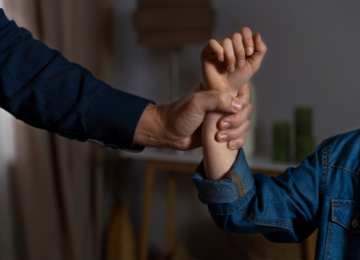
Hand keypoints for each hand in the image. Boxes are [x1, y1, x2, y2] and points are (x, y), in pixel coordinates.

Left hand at [134, 83, 251, 150]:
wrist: (169, 133)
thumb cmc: (179, 115)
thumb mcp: (197, 102)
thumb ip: (217, 99)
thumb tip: (238, 105)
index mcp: (219, 91)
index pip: (242, 90)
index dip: (241, 101)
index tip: (231, 110)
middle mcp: (224, 104)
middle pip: (246, 109)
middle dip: (237, 120)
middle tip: (220, 125)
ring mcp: (224, 118)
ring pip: (244, 124)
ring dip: (235, 132)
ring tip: (219, 137)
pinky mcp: (223, 133)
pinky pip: (240, 136)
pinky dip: (238, 141)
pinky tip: (228, 145)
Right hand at [201, 27, 266, 92]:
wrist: (226, 90)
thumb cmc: (238, 78)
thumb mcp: (253, 64)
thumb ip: (260, 50)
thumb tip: (257, 34)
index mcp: (240, 43)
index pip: (244, 31)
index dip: (248, 40)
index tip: (249, 53)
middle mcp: (229, 43)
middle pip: (236, 36)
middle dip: (240, 52)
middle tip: (239, 65)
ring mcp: (217, 46)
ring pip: (226, 41)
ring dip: (231, 56)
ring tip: (230, 68)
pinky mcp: (207, 51)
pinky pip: (212, 43)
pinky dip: (219, 51)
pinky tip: (221, 61)